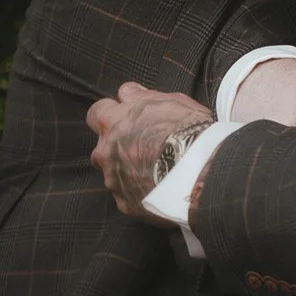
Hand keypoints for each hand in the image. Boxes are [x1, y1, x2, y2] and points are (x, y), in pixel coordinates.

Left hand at [86, 82, 212, 224]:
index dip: (112, 114)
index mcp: (113, 121)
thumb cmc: (186, 131)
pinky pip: (127, 195)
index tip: (127, 117)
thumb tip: (129, 93)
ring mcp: (113, 179)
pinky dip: (139, 191)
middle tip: (144, 145)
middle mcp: (105, 150)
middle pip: (103, 146)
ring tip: (155, 169)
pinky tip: (159, 186)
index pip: (98, 111)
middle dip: (117, 145)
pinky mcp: (125, 203)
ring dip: (128, 169)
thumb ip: (141, 96)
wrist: (198, 171)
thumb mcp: (169, 99)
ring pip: (113, 172)